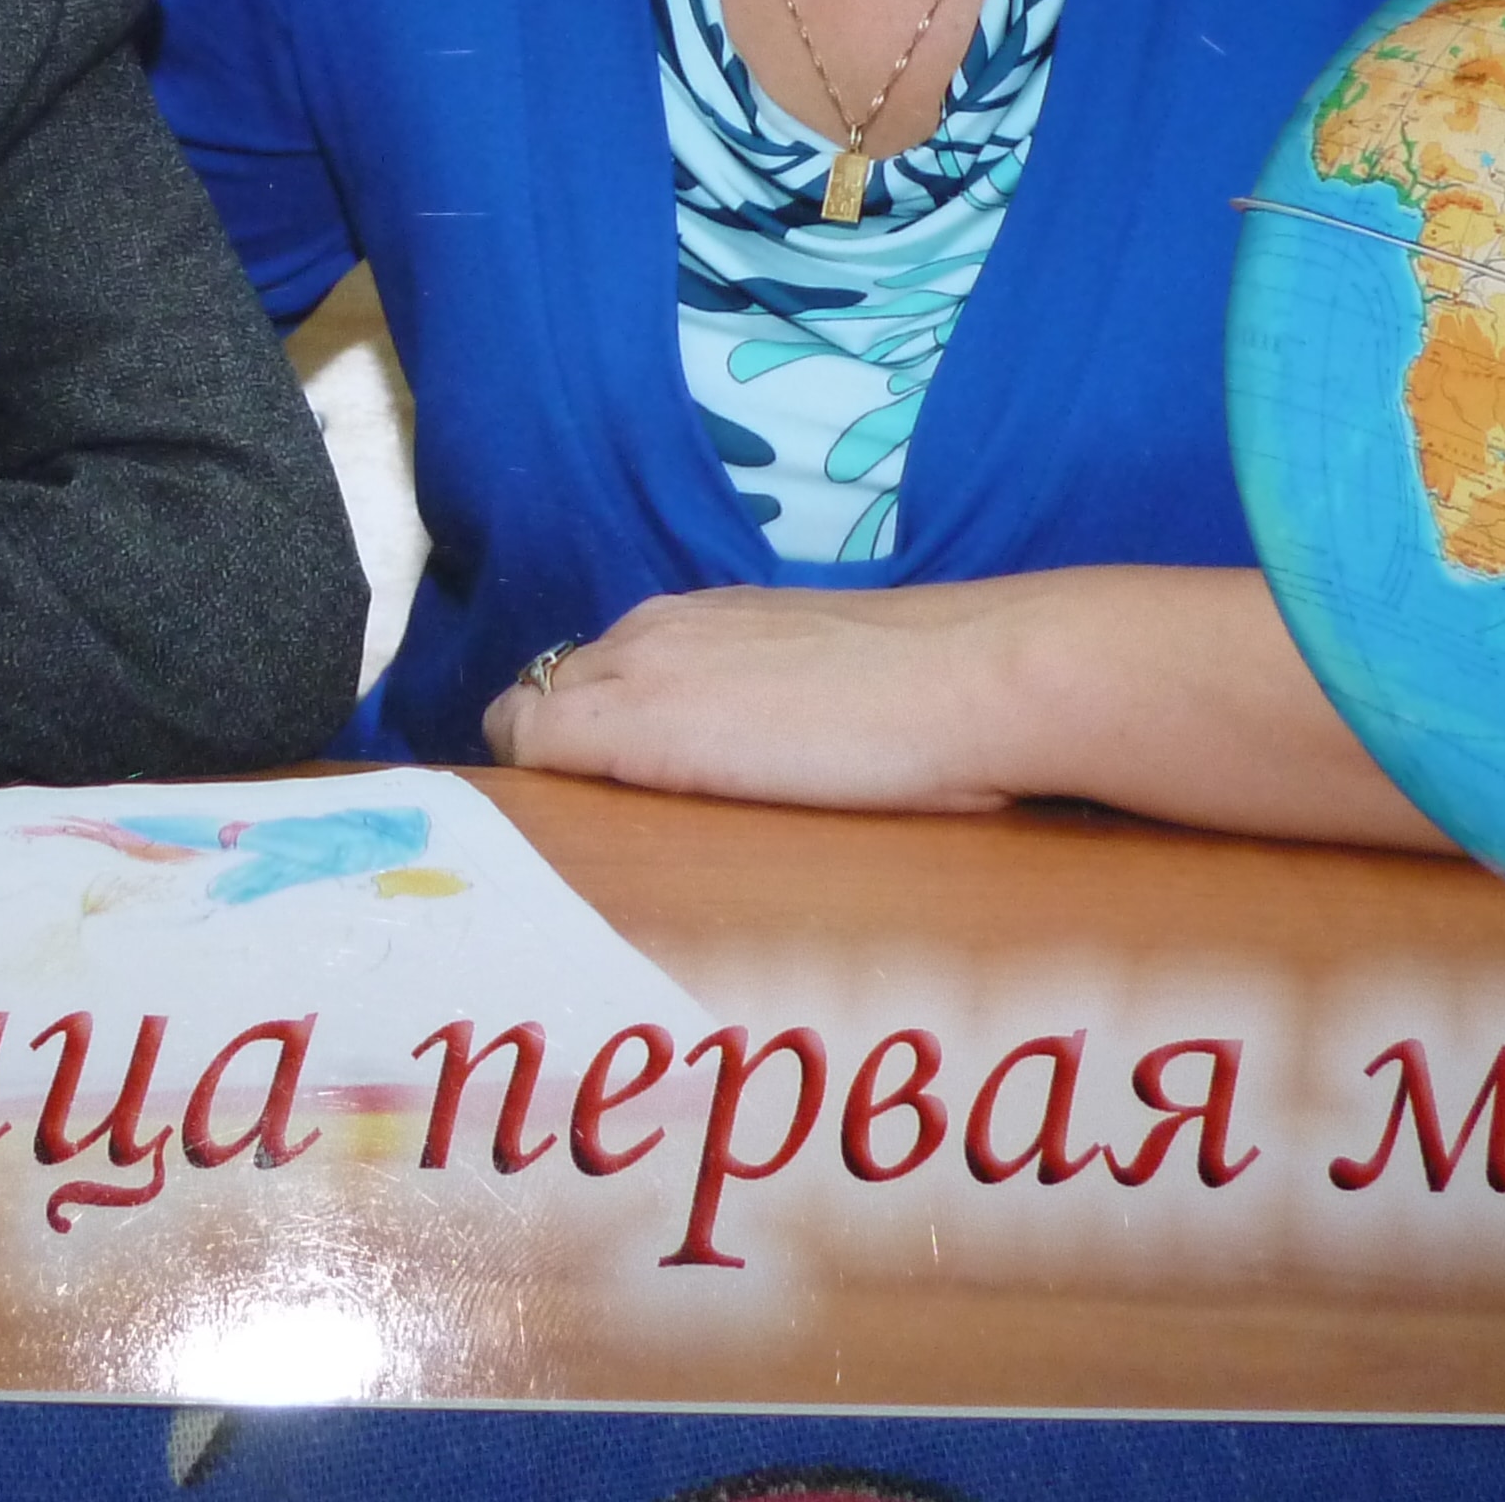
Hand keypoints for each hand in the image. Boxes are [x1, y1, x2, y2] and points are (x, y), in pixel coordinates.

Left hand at [483, 569, 1452, 845]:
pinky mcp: (623, 722)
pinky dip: (534, 813)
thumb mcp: (844, 697)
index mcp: (701, 621)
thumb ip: (789, 722)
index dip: (590, 751)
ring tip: (575, 882)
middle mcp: (649, 629)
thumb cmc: (946, 702)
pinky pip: (529, 755)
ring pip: (530, 729)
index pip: (593, 679)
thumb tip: (799, 780)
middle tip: (592, 865)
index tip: (613, 817)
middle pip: (547, 701)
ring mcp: (631, 670)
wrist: (975, 679)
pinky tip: (562, 874)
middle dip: (558, 776)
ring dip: (550, 796)